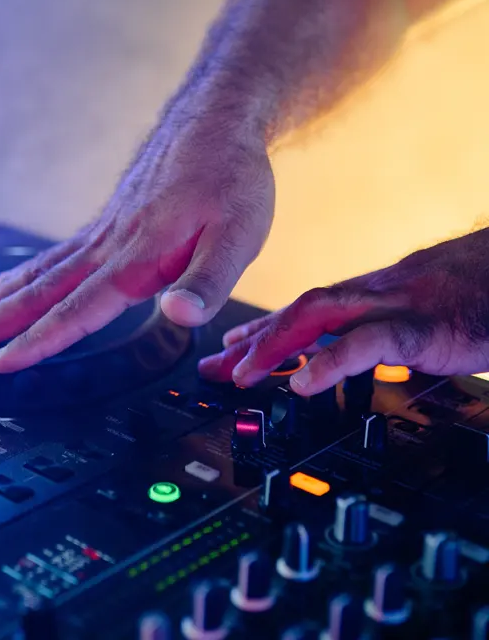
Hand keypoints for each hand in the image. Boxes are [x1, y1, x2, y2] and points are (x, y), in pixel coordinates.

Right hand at [0, 111, 274, 371]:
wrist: (215, 121)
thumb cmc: (231, 179)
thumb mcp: (240, 235)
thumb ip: (207, 280)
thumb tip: (179, 315)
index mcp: (138, 258)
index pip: (78, 309)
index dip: (39, 340)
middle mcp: (108, 247)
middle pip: (39, 291)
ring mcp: (100, 233)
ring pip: (37, 274)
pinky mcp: (103, 223)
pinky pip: (52, 256)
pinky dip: (21, 275)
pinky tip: (3, 285)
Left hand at [198, 228, 488, 393]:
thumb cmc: (481, 292)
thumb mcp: (424, 309)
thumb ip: (390, 326)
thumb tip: (361, 350)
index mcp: (374, 292)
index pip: (307, 309)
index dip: (265, 328)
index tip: (232, 345)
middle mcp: (375, 293)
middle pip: (299, 311)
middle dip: (253, 339)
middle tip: (214, 366)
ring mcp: (398, 306)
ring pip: (320, 316)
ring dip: (275, 345)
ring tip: (242, 374)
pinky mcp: (426, 328)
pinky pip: (370, 342)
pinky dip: (332, 361)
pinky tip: (303, 383)